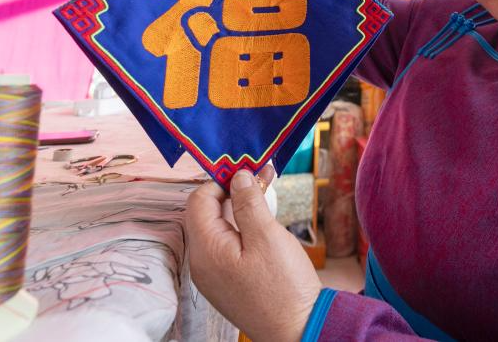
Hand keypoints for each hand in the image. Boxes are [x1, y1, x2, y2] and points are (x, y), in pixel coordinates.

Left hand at [186, 168, 320, 341]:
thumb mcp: (267, 236)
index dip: (222, 181)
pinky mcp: (226, 282)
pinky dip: (241, 230)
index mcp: (206, 249)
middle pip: (206, 214)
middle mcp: (201, 263)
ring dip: (238, 210)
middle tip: (263, 180)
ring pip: (217, 230)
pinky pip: (225, 247)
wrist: (299, 329)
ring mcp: (212, 275)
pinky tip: (262, 225)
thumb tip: (238, 176)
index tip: (250, 172)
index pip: (198, 200)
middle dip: (232, 193)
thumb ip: (248, 202)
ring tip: (266, 198)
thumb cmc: (284, 286)